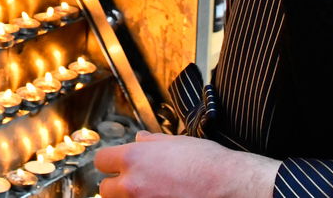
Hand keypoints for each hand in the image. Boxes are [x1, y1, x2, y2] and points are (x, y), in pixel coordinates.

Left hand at [96, 132, 278, 197]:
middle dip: (117, 186)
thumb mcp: (176, 142)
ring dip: (130, 197)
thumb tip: (139, 140)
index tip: (116, 166)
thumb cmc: (208, 164)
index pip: (101, 161)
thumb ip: (151, 142)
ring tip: (150, 192)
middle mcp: (133, 184)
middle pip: (105, 189)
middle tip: (133, 184)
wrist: (231, 186)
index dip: (110, 163)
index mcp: (134, 158)